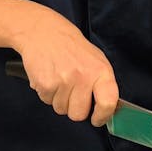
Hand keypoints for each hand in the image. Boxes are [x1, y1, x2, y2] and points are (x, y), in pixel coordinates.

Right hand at [12, 10, 119, 125]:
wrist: (43, 32)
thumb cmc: (71, 47)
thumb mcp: (95, 60)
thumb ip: (102, 84)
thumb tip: (107, 108)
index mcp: (101, 71)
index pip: (108, 103)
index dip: (102, 116)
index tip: (97, 119)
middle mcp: (83, 77)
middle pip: (78, 114)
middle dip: (74, 108)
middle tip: (71, 90)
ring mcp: (64, 81)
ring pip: (61, 109)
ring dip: (59, 99)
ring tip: (59, 79)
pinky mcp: (45, 84)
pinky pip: (47, 102)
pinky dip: (47, 93)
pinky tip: (49, 76)